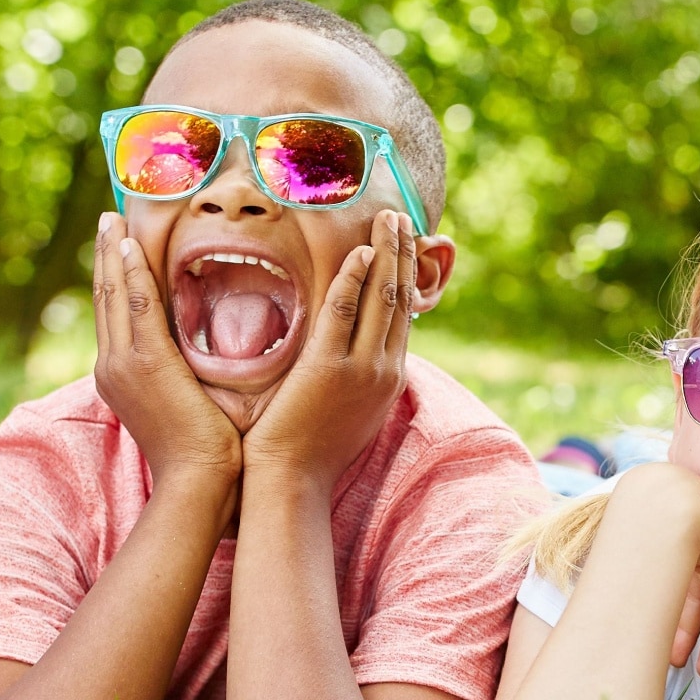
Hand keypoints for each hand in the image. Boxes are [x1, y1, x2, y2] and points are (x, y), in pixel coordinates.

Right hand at [92, 212, 240, 493]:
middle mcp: (111, 366)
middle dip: (104, 256)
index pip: (113, 315)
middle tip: (107, 218)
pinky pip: (136, 306)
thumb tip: (195, 357)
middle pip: (105, 298)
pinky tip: (127, 246)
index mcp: (118, 376)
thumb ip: (178, 375)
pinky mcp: (145, 363)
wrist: (197, 481)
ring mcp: (123, 364)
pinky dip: (130, 274)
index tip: (115, 245)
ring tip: (111, 220)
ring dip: (112, 253)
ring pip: (114, 295)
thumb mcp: (181, 404)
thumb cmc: (202, 452)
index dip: (113, 277)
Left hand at [241, 209, 417, 486]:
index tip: (404, 243)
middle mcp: (383, 369)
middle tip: (400, 217)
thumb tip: (356, 351)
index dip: (405, 275)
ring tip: (388, 219)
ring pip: (381, 299)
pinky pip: (343, 313)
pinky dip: (353, 280)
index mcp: (388, 378)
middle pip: (400, 299)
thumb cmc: (310, 450)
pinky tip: (358, 254)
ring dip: (386, 254)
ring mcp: (360, 368)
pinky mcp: (328, 368)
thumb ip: (357, 377)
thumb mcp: (350, 411)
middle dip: (402, 254)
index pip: (402, 315)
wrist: (293, 482)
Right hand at [615, 466, 699, 680]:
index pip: (680, 594)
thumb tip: (595, 614)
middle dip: (692, 638)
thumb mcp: (632, 557)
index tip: (669, 654)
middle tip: (687, 667)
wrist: (671, 507)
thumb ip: (624, 581)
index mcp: (674, 554)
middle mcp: (699, 560)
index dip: (676, 626)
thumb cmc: (642, 527)